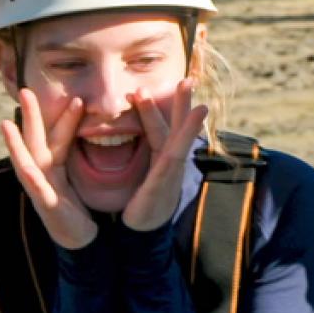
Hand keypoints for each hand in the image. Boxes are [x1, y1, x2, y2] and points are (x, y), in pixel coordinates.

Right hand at [0, 88, 97, 249]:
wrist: (80, 240)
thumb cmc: (78, 208)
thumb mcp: (79, 178)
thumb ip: (79, 156)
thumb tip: (96, 132)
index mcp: (53, 166)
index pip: (59, 137)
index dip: (66, 118)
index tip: (77, 98)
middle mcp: (42, 174)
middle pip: (35, 141)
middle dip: (30, 117)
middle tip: (25, 90)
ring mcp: (40, 190)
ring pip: (26, 162)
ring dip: (15, 145)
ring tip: (6, 125)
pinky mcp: (46, 206)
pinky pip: (37, 191)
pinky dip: (31, 179)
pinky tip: (27, 168)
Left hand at [121, 78, 207, 230]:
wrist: (139, 234)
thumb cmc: (137, 205)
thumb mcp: (136, 179)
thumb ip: (134, 162)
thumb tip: (118, 144)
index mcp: (160, 160)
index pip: (158, 130)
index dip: (153, 111)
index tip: (146, 89)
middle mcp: (170, 162)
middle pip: (176, 127)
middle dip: (181, 103)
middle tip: (186, 78)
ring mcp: (171, 169)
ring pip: (178, 134)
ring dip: (184, 109)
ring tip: (189, 85)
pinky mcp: (166, 178)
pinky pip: (177, 151)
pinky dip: (186, 131)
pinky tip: (196, 116)